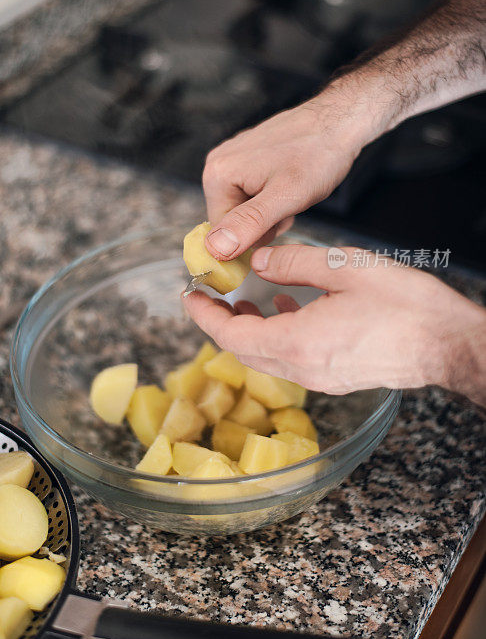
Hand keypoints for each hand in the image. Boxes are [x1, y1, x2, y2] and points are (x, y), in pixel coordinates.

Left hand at [183, 244, 485, 404]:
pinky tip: (286, 307)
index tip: (190, 296)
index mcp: (297, 342)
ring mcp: (320, 378)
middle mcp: (302, 368)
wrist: (448, 343)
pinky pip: (290, 359)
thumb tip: (258, 260)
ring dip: (248, 330)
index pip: (231, 334)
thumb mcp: (343, 267)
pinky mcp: (336, 377)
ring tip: (244, 299)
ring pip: (266, 357)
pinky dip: (275, 336)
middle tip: (211, 295)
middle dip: (221, 322)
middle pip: (243, 350)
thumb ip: (293, 262)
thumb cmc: (404, 305)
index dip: (205, 315)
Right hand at [202, 79, 389, 260]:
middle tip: (289, 203)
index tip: (278, 221)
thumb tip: (215, 249)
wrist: (340, 122)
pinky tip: (290, 183)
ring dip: (272, 211)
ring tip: (292, 191)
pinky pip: (255, 193)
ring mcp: (234, 159)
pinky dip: (275, 196)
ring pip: (247, 209)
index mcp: (218, 175)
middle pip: (233, 221)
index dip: (251, 238)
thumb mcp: (285, 197)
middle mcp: (219, 165)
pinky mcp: (249, 157)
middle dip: (263, 223)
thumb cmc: (318, 154)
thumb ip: (248, 224)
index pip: (220, 234)